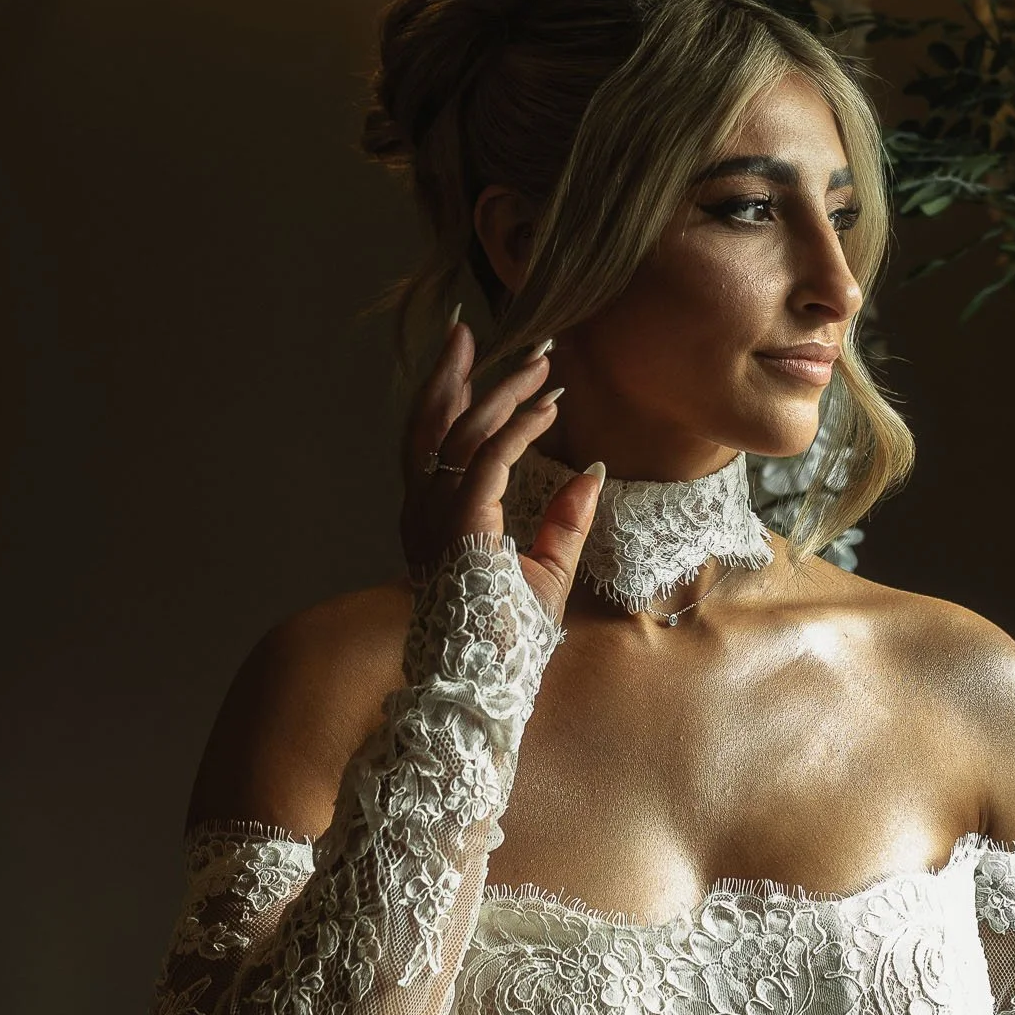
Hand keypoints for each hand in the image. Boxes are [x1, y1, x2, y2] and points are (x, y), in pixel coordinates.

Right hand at [399, 314, 601, 623]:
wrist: (484, 686)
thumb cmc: (508, 640)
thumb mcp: (547, 571)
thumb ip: (564, 520)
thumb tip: (591, 469)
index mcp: (433, 522)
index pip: (438, 445)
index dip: (466, 401)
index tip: (512, 374)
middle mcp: (423, 514)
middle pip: (429, 425)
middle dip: (452, 373)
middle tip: (469, 328)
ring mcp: (434, 519)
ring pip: (460, 432)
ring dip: (497, 389)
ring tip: (534, 357)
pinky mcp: (461, 526)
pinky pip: (489, 460)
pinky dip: (519, 428)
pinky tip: (549, 407)